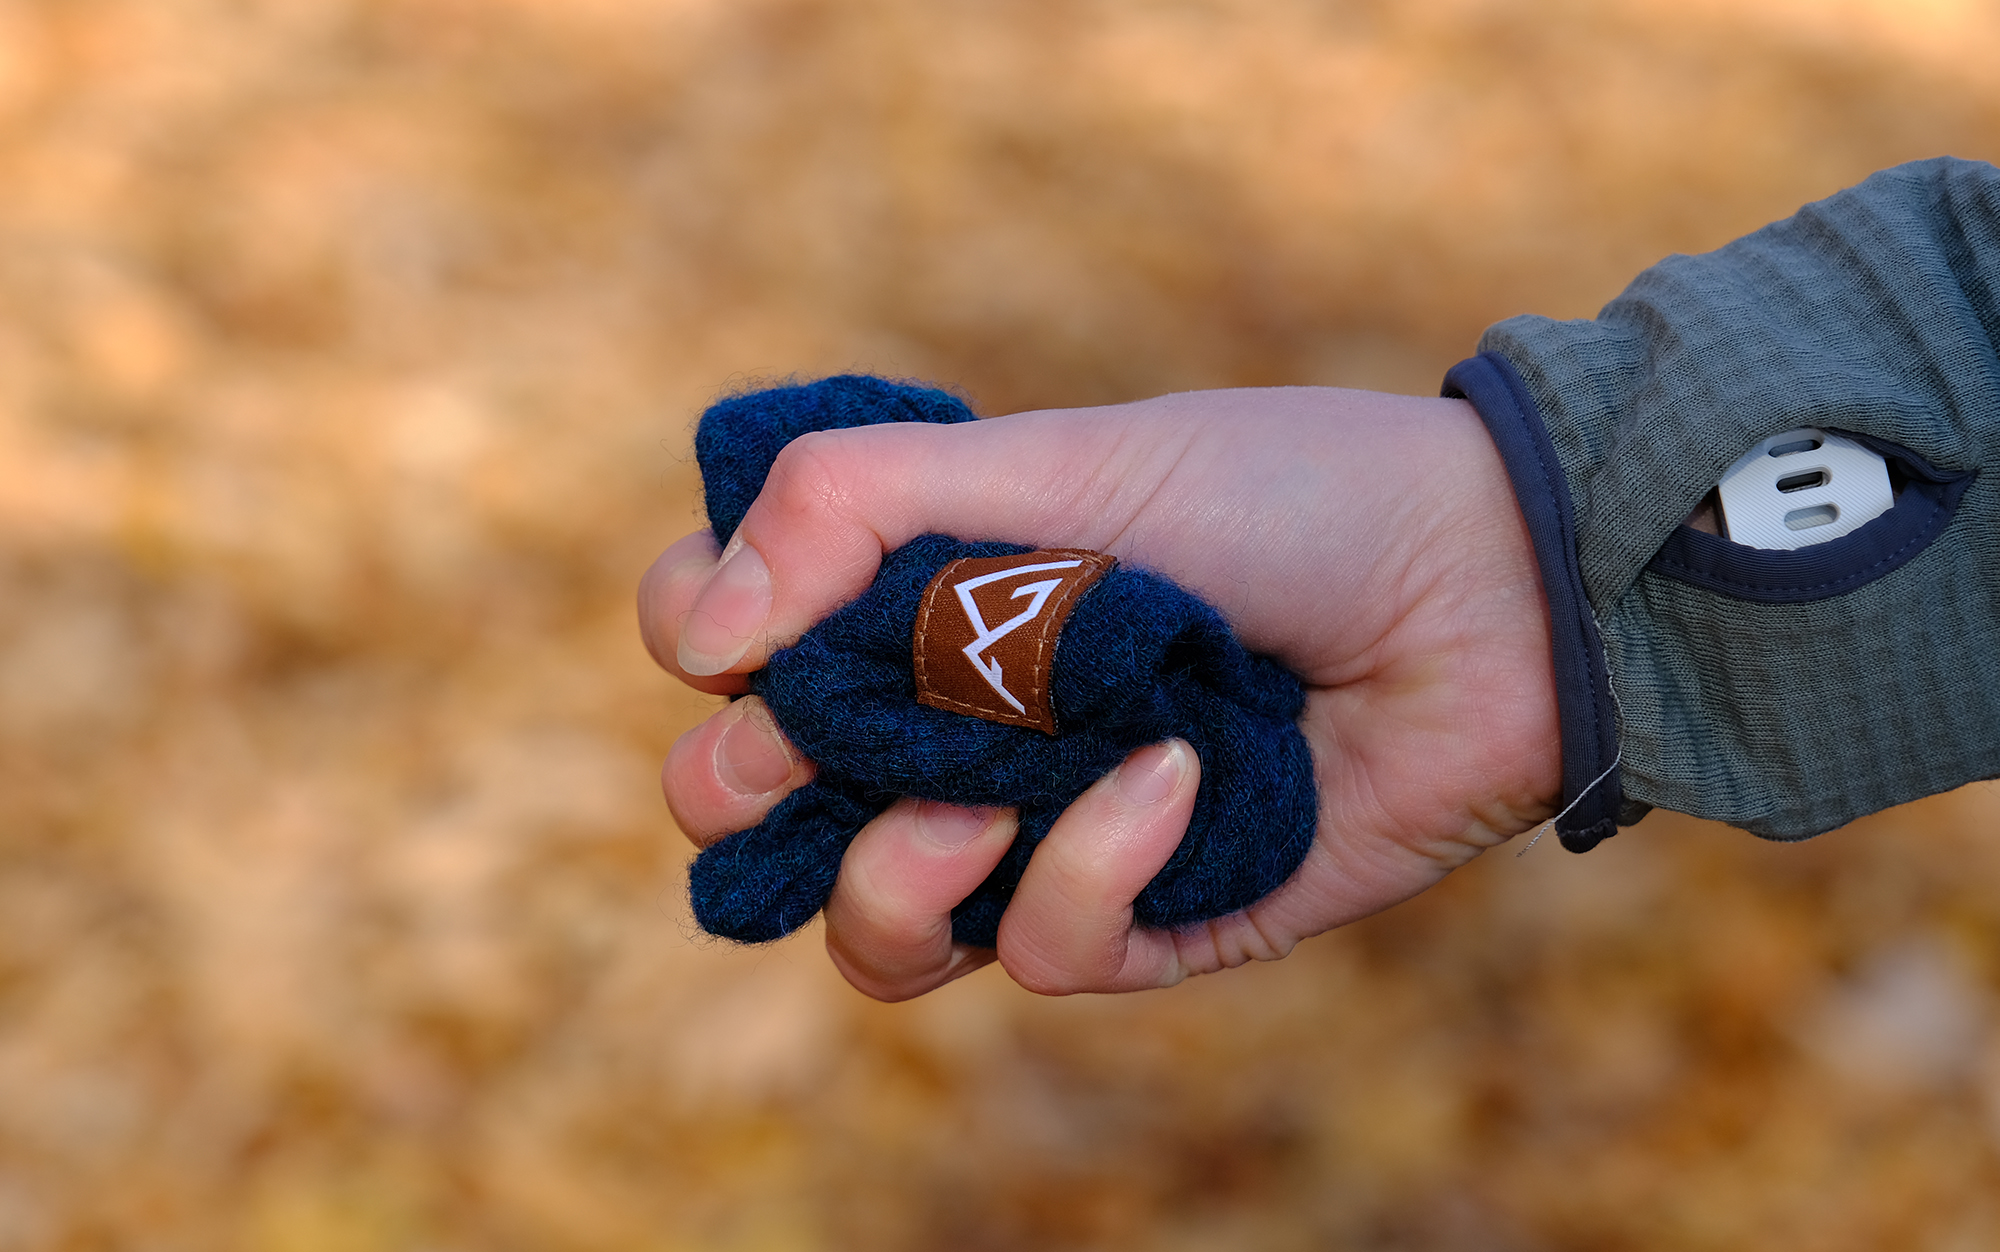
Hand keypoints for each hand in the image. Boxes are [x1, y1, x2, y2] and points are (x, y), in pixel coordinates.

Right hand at [639, 386, 1559, 999]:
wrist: (1485, 588)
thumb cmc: (1284, 494)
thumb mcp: (1060, 458)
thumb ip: (862, 504)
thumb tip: (704, 627)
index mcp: (920, 595)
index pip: (727, 640)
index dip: (699, 636)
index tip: (742, 623)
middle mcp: (956, 723)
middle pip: (749, 810)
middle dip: (749, 786)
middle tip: (813, 740)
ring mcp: (1039, 829)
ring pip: (868, 931)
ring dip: (890, 872)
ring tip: (975, 801)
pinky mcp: (1138, 919)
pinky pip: (1038, 949)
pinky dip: (1086, 867)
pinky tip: (1172, 776)